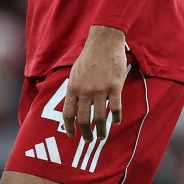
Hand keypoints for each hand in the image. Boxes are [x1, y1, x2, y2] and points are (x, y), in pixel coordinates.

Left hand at [62, 25, 128, 141]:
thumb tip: (72, 104)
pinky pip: (115, 108)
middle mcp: (85, 91)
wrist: (104, 43)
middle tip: (89, 140)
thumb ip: (74, 88)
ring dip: (101, 130)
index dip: (69, 127)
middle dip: (85, 133)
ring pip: (99, 117)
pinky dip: (115, 118)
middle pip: (83, 119)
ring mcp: (100, 89)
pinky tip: (116, 122)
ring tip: (102, 136)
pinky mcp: (114, 87)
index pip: (68, 113)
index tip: (72, 135)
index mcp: (73, 87)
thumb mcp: (74, 73)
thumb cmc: (89, 57)